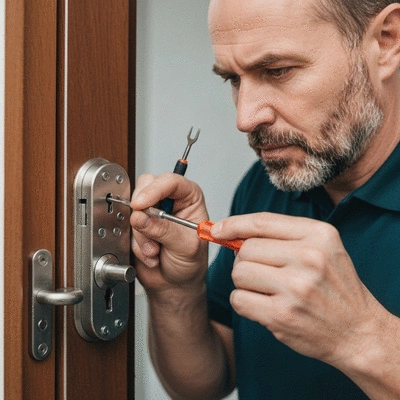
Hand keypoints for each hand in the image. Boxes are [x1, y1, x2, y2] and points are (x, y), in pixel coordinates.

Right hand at [130, 173, 208, 291]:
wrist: (175, 283)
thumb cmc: (190, 262)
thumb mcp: (185, 246)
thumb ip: (165, 230)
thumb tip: (141, 217)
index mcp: (189, 197)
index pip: (171, 181)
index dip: (154, 190)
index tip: (140, 205)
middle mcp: (170, 199)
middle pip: (146, 187)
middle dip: (144, 215)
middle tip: (151, 235)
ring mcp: (151, 210)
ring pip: (133, 209)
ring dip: (141, 236)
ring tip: (156, 251)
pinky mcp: (137, 223)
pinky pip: (126, 226)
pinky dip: (136, 244)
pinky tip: (150, 254)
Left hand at [211, 212, 381, 366]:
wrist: (358, 331)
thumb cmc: (335, 287)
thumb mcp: (322, 248)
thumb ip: (282, 236)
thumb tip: (233, 232)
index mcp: (319, 235)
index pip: (262, 222)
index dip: (234, 224)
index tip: (218, 229)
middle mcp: (309, 257)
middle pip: (246, 249)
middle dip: (245, 261)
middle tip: (262, 272)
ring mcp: (295, 287)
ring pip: (239, 273)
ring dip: (245, 283)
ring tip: (268, 290)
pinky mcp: (282, 315)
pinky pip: (239, 299)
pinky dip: (245, 302)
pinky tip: (265, 306)